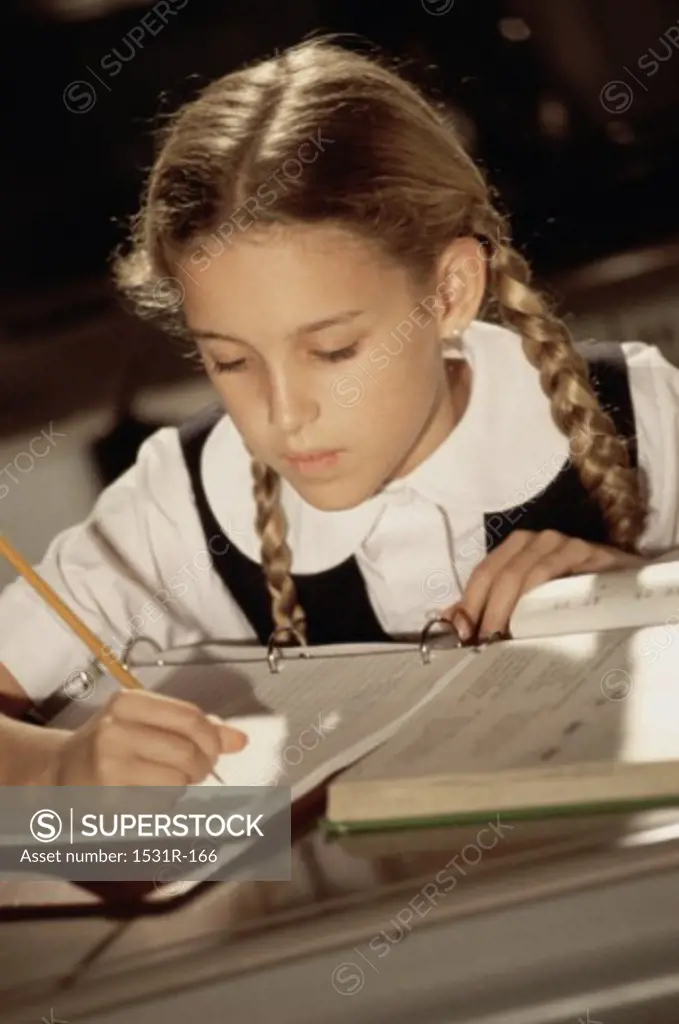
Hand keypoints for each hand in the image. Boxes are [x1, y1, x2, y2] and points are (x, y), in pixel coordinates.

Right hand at [47, 690, 247, 785]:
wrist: (59, 772)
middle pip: (188, 752)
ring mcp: (109, 767)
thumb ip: (193, 726)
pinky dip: (166, 804)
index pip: (191, 718)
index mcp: (128, 703)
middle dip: (202, 765)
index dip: (213, 737)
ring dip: (183, 786)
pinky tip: (150, 796)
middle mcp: (115, 731)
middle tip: (196, 770)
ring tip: (168, 781)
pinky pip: (159, 806)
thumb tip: (239, 739)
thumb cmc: (109, 744)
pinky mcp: (108, 800)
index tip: (215, 748)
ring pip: (177, 781)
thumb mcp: (145, 721)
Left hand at [445, 529, 643, 641]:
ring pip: (522, 574)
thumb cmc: (574, 595)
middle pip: (498, 575)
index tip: (461, 636)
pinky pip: (553, 571)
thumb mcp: (531, 601)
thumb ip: (491, 609)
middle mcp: (534, 540)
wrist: (627, 586)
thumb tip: (450, 623)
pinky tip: (536, 621)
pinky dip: (538, 597)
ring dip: (508, 609)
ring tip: (504, 640)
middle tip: (483, 645)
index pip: (482, 574)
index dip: (468, 604)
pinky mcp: (586, 551)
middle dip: (485, 612)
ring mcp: (561, 543)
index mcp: (515, 548)